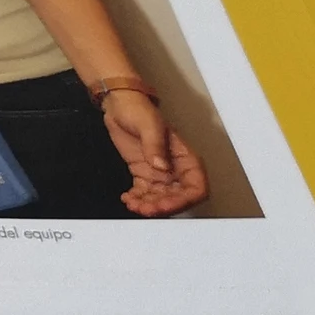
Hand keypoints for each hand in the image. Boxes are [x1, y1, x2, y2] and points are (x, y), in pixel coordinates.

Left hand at [99, 88, 207, 215]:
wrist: (118, 105)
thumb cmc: (138, 108)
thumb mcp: (149, 124)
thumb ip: (155, 145)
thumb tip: (162, 167)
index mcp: (184, 156)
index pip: (196, 186)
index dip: (184, 200)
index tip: (166, 204)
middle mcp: (174, 168)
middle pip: (177, 197)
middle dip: (163, 207)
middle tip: (145, 209)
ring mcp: (159, 172)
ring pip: (160, 199)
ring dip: (148, 206)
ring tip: (133, 204)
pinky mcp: (144, 174)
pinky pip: (144, 194)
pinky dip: (137, 200)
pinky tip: (127, 199)